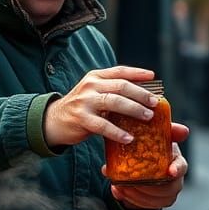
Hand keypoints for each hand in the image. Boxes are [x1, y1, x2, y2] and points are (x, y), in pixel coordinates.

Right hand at [43, 66, 158, 147]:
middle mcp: (90, 86)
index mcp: (95, 77)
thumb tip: (143, 94)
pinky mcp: (81, 119)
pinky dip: (117, 132)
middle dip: (141, 94)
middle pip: (121, 86)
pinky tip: (129, 138)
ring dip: (134, 109)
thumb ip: (113, 90)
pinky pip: (103, 125)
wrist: (53, 121)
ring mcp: (85, 101)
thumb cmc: (82, 108)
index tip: (153, 76)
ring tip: (148, 117)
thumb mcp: (94, 93)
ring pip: (114, 102)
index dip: (137, 73)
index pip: (120, 71)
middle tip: (155, 103)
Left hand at [110, 122, 190, 209]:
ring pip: (156, 199)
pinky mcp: (156, 201)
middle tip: (131, 180)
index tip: (170, 171)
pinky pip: (146, 205)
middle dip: (148, 186)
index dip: (177, 169)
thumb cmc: (151, 147)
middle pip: (168, 188)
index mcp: (176, 160)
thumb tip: (184, 130)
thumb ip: (165, 130)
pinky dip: (130, 199)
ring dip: (137, 194)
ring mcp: (167, 192)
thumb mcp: (155, 135)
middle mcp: (175, 178)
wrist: (142, 163)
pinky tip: (117, 191)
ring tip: (120, 185)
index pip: (182, 166)